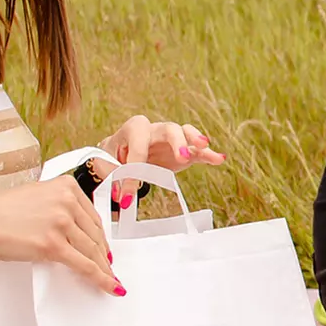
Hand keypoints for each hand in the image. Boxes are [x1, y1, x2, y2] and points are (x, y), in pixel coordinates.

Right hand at [0, 177, 122, 293]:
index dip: (100, 235)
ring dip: (104, 267)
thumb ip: (58, 205)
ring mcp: (61, 223)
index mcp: (65, 186)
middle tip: (108, 265)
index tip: (104, 245)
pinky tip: (110, 285)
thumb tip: (74, 226)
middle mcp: (66, 201)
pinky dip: (101, 278)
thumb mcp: (35, 196)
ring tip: (109, 278)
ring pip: (92, 251)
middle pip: (95, 233)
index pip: (92, 215)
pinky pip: (84, 265)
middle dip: (103, 253)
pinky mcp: (53, 245)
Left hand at [96, 116, 228, 204]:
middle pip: (169, 129)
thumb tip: (124, 196)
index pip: (138, 145)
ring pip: (186, 134)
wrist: (118, 155)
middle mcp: (155, 129)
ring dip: (195, 140)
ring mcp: (172, 139)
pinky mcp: (183, 151)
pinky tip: (219, 159)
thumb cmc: (112, 157)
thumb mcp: (106, 165)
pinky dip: (208, 154)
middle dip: (176, 142)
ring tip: (203, 146)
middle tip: (181, 157)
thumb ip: (115, 177)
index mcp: (134, 129)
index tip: (127, 194)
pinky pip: (197, 151)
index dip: (133, 168)